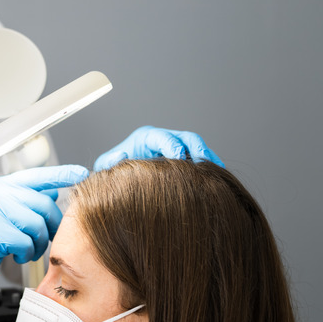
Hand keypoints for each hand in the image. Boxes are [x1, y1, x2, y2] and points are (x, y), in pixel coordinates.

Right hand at [0, 165, 88, 301]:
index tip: (81, 173)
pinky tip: (16, 256)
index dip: (61, 174)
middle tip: (43, 241)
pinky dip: (26, 253)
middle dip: (51, 226)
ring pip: (37, 224)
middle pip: (44, 203)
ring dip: (38, 244)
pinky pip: (25, 242)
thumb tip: (53, 193)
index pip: (37, 175)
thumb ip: (23, 202)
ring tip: (26, 251)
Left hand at [94, 125, 223, 170]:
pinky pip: (200, 160)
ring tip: (217, 174)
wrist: (120, 185)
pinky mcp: (184, 161)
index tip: (178, 160)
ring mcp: (176, 149)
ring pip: (197, 148)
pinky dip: (209, 168)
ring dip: (208, 159)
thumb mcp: (105, 168)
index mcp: (146, 137)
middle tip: (204, 166)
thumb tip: (122, 154)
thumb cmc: (112, 175)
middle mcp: (164, 139)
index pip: (163, 136)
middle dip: (197, 149)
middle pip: (186, 137)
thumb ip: (110, 162)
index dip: (172, 146)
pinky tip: (216, 181)